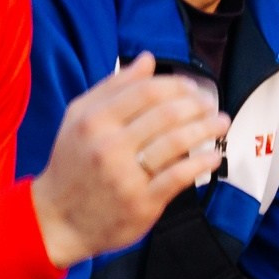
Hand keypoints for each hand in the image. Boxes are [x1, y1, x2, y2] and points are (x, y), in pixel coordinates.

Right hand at [31, 54, 230, 268]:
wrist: (58, 219)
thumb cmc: (73, 163)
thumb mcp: (79, 118)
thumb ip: (113, 87)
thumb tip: (147, 60)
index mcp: (94, 121)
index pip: (147, 91)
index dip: (177, 86)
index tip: (193, 87)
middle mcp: (109, 146)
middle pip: (166, 114)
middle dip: (197, 105)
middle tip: (212, 105)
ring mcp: (125, 176)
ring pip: (176, 142)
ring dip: (206, 128)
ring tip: (221, 122)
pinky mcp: (141, 202)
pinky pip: (179, 176)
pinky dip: (202, 162)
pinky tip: (214, 154)